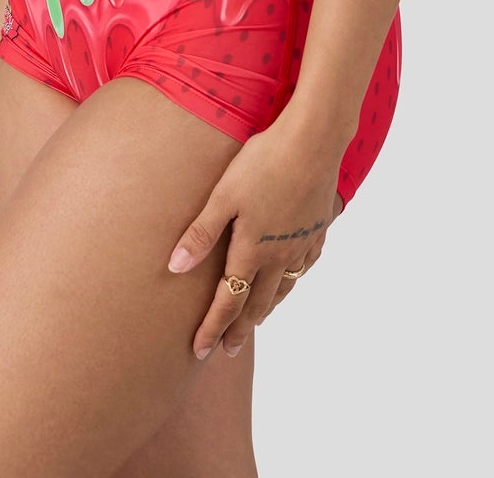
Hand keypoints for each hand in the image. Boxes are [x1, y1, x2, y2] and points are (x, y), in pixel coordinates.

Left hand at [166, 120, 341, 358]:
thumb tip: (175, 267)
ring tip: (257, 320)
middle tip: (229, 349)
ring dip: (267, 308)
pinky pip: (304, 266)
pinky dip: (293, 281)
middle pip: (258, 303)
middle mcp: (280, 255)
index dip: (213, 327)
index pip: (229, 301)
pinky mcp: (318, 228)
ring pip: (284, 288)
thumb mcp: (224, 195)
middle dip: (240, 328)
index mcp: (253, 250)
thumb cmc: (264, 163)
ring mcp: (302, 243)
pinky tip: (291, 277)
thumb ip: (202, 233)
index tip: (201, 351)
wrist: (313, 143)